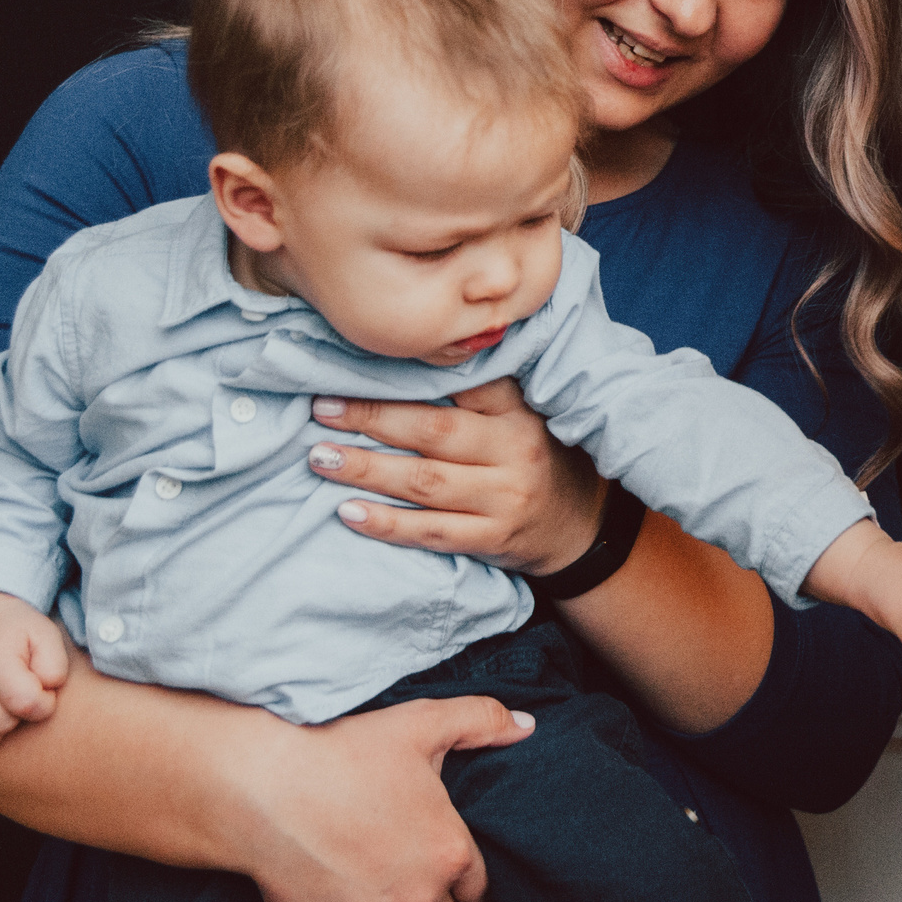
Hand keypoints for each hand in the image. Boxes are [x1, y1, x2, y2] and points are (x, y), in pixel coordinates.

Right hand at [0, 586, 69, 752]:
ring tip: (4, 707)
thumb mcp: (46, 634)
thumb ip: (55, 665)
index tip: (44, 690)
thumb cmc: (17, 630)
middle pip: (1, 723)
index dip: (45, 703)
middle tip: (22, 692)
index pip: (25, 703)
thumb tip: (46, 692)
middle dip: (21, 714)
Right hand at [242, 695, 536, 901]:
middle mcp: (420, 896)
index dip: (467, 877)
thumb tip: (527, 726)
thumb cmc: (343, 752)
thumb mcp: (422, 723)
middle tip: (421, 882)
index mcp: (450, 851)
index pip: (480, 885)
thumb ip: (483, 720)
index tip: (454, 871)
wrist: (260, 788)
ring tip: (394, 897)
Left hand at [307, 378, 608, 574]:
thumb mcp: (523, 418)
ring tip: (321, 458)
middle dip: (372, 418)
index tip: (358, 366)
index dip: (408, 375)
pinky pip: (431, 532)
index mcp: (519, 413)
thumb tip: (401, 363)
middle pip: (433, 431)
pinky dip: (386, 523)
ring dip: (367, 469)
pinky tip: (348, 512)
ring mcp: (505, 499)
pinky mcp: (492, 539)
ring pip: (425, 482)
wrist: (579, 526)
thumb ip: (479, 395)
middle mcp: (515, 452)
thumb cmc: (535, 460)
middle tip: (322, 409)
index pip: (464, 384)